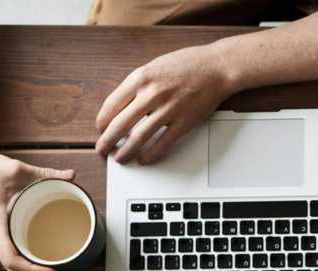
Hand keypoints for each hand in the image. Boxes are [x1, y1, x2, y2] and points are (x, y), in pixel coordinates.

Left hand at [95, 44, 237, 164]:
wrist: (216, 67)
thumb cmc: (186, 65)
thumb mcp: (153, 67)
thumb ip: (137, 85)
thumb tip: (122, 107)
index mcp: (140, 78)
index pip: (111, 105)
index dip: (102, 122)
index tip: (100, 130)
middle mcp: (152, 94)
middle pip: (120, 125)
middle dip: (107, 142)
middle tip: (102, 150)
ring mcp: (169, 109)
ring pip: (139, 137)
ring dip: (126, 152)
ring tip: (121, 159)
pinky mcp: (184, 122)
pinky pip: (163, 143)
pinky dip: (150, 154)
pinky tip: (144, 158)